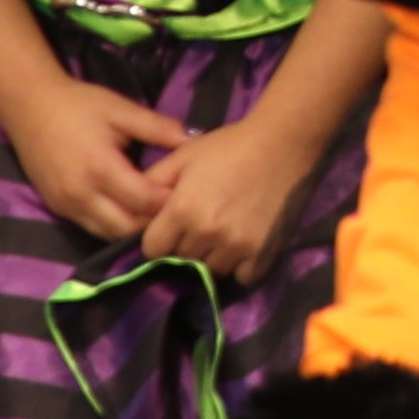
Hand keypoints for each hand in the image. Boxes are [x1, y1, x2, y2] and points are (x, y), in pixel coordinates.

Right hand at [0, 77, 193, 245]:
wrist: (30, 106)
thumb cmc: (80, 104)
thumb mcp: (122, 109)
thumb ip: (158, 127)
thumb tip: (194, 140)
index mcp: (101, 168)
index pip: (144, 202)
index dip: (168, 202)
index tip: (187, 193)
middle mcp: (82, 195)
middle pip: (127, 228)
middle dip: (153, 222)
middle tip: (174, 207)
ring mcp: (67, 206)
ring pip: (109, 235)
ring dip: (133, 228)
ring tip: (154, 212)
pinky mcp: (58, 209)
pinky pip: (92, 228)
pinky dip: (113, 226)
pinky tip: (129, 211)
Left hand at [126, 107, 328, 281]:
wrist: (282, 143)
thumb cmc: (229, 146)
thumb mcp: (184, 156)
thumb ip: (154, 182)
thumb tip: (137, 211)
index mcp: (182, 210)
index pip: (152, 249)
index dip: (159, 238)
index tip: (171, 227)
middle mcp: (206, 233)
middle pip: (181, 260)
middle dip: (185, 246)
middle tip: (200, 225)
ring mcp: (236, 246)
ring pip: (210, 270)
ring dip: (212, 257)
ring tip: (222, 234)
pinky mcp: (262, 253)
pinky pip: (241, 276)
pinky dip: (240, 266)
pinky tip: (242, 244)